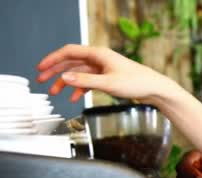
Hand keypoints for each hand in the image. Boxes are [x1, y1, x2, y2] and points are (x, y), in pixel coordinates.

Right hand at [36, 44, 176, 103]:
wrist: (155, 89)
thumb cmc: (137, 83)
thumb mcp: (108, 84)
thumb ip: (85, 82)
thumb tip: (65, 78)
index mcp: (98, 54)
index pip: (69, 52)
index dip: (53, 60)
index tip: (41, 68)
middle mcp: (100, 59)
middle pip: (71, 62)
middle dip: (55, 72)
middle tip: (42, 80)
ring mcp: (103, 68)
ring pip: (79, 73)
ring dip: (66, 83)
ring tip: (55, 92)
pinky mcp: (108, 77)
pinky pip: (88, 81)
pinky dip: (79, 88)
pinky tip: (74, 97)